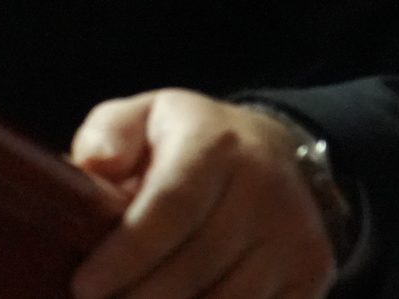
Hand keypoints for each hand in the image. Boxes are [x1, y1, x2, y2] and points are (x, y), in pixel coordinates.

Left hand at [65, 89, 335, 298]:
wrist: (278, 150)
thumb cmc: (190, 141)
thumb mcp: (145, 117)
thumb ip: (109, 135)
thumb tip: (92, 166)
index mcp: (215, 143)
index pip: (171, 207)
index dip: (126, 254)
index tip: (85, 285)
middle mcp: (264, 187)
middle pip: (195, 265)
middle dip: (139, 296)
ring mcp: (295, 234)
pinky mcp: (314, 272)